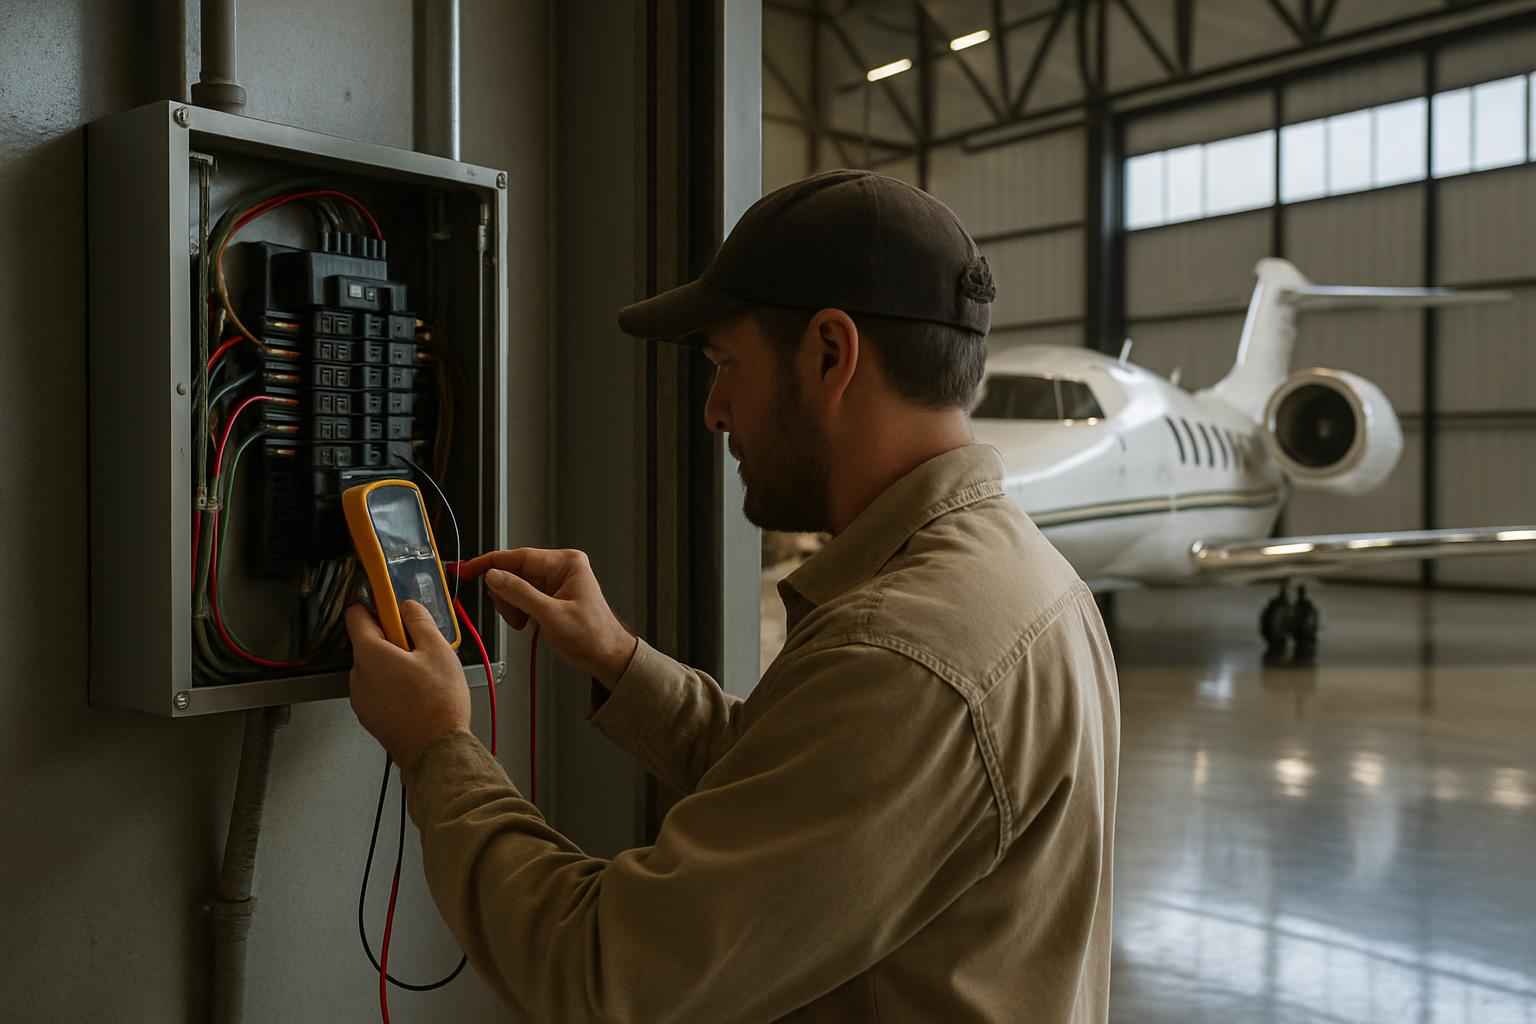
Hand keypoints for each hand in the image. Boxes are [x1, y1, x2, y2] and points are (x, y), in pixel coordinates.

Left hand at [346, 600, 470, 768]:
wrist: (436, 752)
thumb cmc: (437, 705)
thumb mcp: (438, 650)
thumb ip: (419, 621)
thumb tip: (409, 607)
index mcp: (370, 654)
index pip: (356, 615)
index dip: (374, 604)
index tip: (389, 602)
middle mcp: (358, 675)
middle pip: (367, 643)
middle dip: (391, 638)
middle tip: (419, 645)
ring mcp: (361, 698)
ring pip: (373, 667)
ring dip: (392, 663)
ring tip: (423, 674)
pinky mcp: (369, 716)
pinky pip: (377, 689)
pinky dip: (392, 685)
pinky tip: (418, 693)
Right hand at [458, 548, 637, 686]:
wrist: (607, 657)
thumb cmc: (592, 636)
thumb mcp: (551, 616)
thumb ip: (519, 594)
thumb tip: (494, 576)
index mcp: (565, 563)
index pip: (519, 556)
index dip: (490, 563)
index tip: (468, 569)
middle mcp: (559, 568)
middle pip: (513, 571)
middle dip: (506, 595)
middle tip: (512, 615)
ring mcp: (554, 582)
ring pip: (514, 586)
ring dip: (511, 606)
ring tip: (524, 623)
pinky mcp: (549, 596)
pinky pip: (521, 597)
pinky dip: (518, 611)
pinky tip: (527, 624)